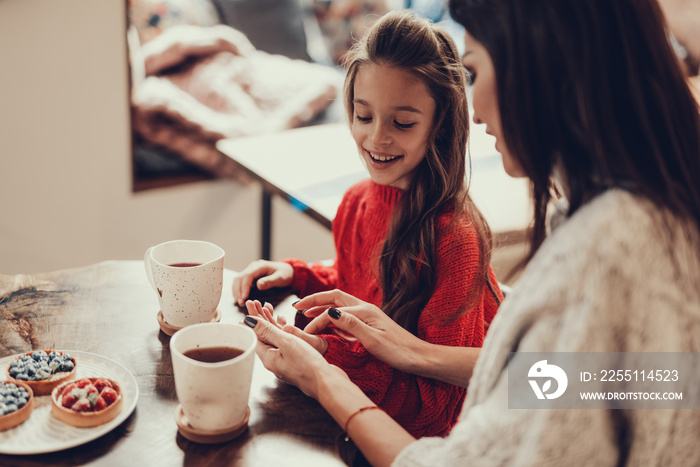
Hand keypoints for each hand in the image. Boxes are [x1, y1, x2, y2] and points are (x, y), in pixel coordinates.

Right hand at [232, 260, 293, 305]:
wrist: (287, 270)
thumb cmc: (285, 274)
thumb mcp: (280, 278)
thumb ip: (269, 281)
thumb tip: (258, 285)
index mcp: (260, 266)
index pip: (248, 276)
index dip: (244, 287)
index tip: (244, 297)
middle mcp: (253, 267)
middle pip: (240, 277)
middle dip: (238, 290)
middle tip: (240, 302)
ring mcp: (251, 270)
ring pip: (238, 279)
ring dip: (236, 290)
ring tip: (238, 301)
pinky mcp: (250, 275)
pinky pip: (240, 281)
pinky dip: (238, 289)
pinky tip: (238, 297)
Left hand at [244, 316, 345, 398]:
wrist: (327, 383)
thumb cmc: (308, 365)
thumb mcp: (287, 343)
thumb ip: (268, 331)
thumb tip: (248, 321)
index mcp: (268, 358)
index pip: (254, 336)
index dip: (251, 320)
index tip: (248, 306)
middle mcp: (274, 361)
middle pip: (263, 337)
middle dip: (259, 319)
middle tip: (255, 304)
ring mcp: (285, 363)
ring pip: (274, 339)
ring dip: (270, 323)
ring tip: (268, 309)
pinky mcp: (296, 363)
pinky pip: (284, 344)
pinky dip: (282, 331)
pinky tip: (285, 325)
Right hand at [295, 290, 426, 374]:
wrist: (418, 357)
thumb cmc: (398, 351)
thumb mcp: (372, 340)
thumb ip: (351, 325)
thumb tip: (331, 311)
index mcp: (364, 311)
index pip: (333, 311)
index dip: (317, 320)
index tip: (305, 334)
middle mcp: (365, 309)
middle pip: (335, 298)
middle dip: (315, 300)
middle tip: (297, 307)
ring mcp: (368, 315)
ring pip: (340, 305)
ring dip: (323, 307)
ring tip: (307, 314)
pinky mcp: (370, 323)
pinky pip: (347, 315)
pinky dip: (334, 317)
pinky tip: (330, 325)